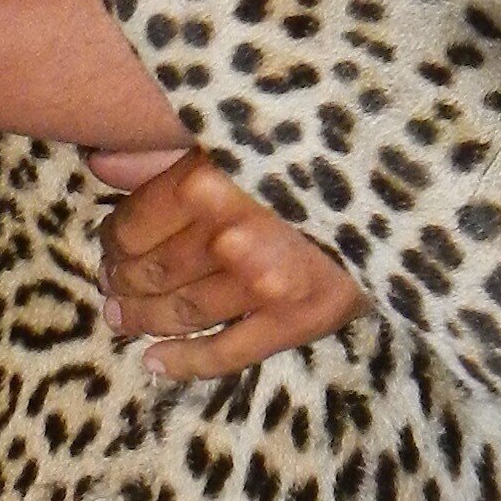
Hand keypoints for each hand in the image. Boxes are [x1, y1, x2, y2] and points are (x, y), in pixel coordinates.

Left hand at [99, 150, 363, 377]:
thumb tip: (96, 160)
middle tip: (109, 287)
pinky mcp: (292, 319)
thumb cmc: (316, 150)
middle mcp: (225, 236)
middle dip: (121, 283)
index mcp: (205, 182)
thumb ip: (164, 151)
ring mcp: (258, 284)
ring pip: (177, 312)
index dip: (111, 243)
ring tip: (122, 320)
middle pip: (148, 273)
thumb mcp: (234, 135)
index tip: (108, 246)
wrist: (405, 189)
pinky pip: (223, 353)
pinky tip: (155, 365)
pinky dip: (184, 364)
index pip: (130, 228)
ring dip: (142, 320)